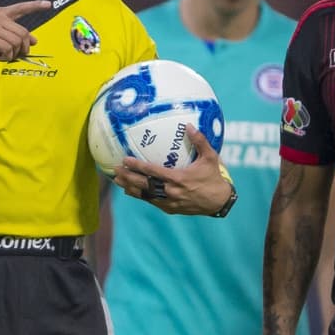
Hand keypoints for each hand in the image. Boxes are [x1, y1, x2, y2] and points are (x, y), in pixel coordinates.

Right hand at [0, 0, 50, 69]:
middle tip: (16, 55)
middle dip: (23, 48)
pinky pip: (7, 49)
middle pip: (23, 33)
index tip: (48, 4)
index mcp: (1, 14)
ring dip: (13, 54)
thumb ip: (17, 38)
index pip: (21, 8)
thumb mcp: (3, 42)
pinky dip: (6, 57)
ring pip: (16, 42)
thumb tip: (34, 41)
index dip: (35, 6)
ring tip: (3, 55)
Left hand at [112, 125, 231, 214]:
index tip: (125, 160)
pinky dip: (140, 196)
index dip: (137, 166)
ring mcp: (169, 201)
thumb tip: (189, 125)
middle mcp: (171, 191)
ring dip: (130, 187)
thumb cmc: (213, 178)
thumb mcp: (210, 158)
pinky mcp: (170, 208)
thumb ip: (200, 141)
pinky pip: (151, 201)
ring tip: (117, 180)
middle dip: (128, 177)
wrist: (218, 202)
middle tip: (115, 170)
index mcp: (178, 178)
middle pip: (144, 185)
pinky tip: (131, 191)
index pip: (153, 171)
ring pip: (145, 195)